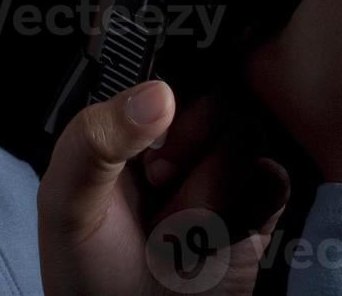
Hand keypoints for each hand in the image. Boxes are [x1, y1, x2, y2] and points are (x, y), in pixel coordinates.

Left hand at [38, 82, 288, 294]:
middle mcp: (181, 139)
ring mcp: (223, 172)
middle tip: (156, 183)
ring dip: (206, 194)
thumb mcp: (68, 200)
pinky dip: (246, 210)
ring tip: (174, 230)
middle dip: (184, 149)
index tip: (149, 126)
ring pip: (246, 137)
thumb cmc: (87, 268)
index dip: (167, 90)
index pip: (166, 71)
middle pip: (215, 98)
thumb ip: (95, 138)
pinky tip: (212, 237)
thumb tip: (160, 92)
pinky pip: (273, 180)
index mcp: (131, 124)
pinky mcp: (257, 208)